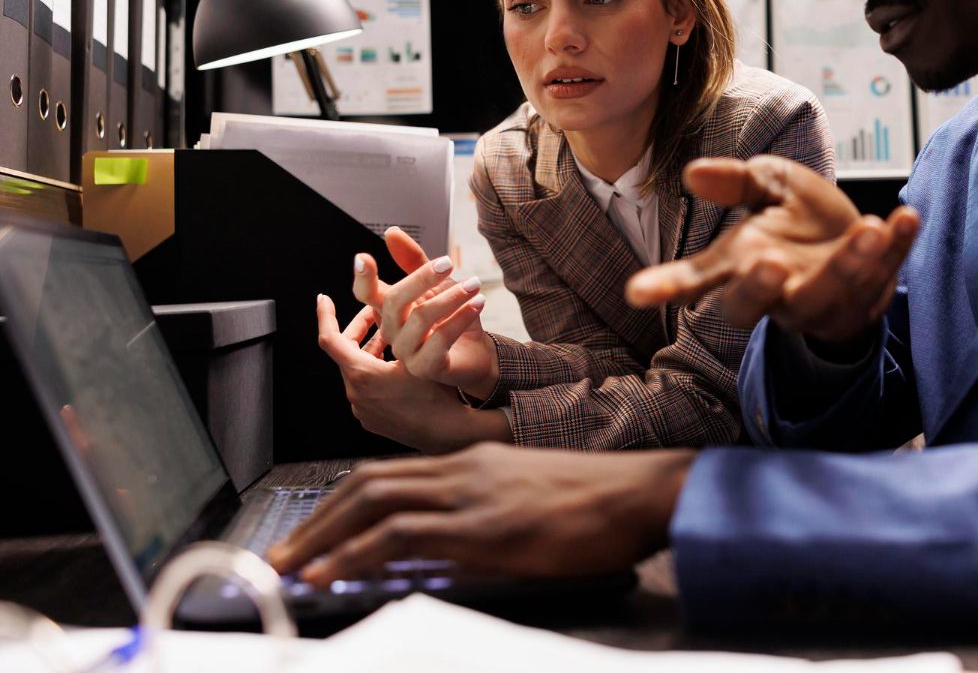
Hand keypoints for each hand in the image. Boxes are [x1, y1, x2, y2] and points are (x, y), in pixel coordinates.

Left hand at [266, 443, 694, 584]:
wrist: (642, 492)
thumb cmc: (598, 503)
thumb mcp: (528, 501)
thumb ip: (482, 518)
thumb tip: (439, 554)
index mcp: (473, 461)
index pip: (389, 475)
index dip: (341, 505)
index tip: (312, 535)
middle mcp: (463, 468)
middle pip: (368, 483)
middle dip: (317, 521)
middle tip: (281, 556)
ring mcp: (471, 493)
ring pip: (374, 502)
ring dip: (322, 537)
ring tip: (288, 569)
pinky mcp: (484, 525)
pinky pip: (403, 533)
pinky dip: (356, 551)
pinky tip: (331, 572)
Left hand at [314, 294, 508, 452]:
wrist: (448, 433)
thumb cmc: (436, 394)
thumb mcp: (420, 353)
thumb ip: (402, 326)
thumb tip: (394, 298)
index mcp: (362, 374)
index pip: (330, 339)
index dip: (326, 316)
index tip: (324, 299)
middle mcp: (356, 393)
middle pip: (346, 353)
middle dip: (360, 330)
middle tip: (374, 314)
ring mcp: (362, 408)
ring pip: (358, 369)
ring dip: (371, 350)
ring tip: (392, 336)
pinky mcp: (372, 418)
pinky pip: (366, 388)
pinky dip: (375, 371)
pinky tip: (397, 364)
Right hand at [353, 227, 495, 395]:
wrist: (477, 351)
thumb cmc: (452, 317)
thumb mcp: (436, 284)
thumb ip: (414, 261)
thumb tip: (391, 232)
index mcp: (389, 309)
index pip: (366, 294)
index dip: (363, 278)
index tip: (363, 258)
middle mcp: (392, 331)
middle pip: (395, 300)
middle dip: (422, 278)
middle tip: (449, 263)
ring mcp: (406, 352)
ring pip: (421, 318)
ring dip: (452, 297)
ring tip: (474, 284)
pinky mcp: (426, 367)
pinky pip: (441, 339)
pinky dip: (461, 317)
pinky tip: (478, 303)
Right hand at [625, 156, 919, 345]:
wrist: (859, 244)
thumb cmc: (802, 220)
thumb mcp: (770, 187)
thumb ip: (738, 182)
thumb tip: (693, 173)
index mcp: (741, 266)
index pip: (698, 281)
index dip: (668, 287)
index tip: (636, 294)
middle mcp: (778, 292)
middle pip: (756, 306)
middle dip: (761, 289)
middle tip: (771, 264)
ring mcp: (824, 302)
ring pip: (829, 294)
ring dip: (849, 264)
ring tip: (866, 228)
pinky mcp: (870, 298)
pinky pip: (884, 274)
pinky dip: (897, 247)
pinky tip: (906, 217)